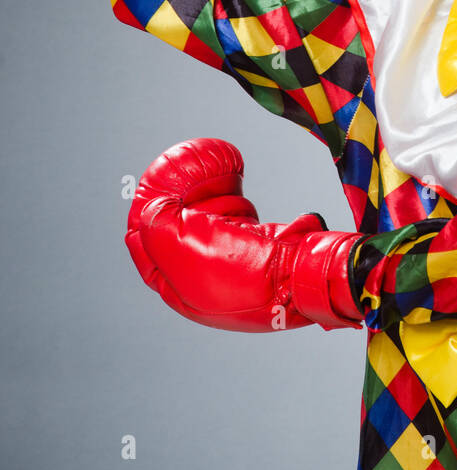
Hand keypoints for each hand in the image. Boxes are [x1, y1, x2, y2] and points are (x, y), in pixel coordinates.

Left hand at [126, 138, 363, 331]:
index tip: (143, 198)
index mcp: (185, 294)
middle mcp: (209, 285)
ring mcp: (238, 268)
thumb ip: (158, 225)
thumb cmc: (242, 267)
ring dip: (206, 200)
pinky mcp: (261, 249)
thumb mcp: (184, 245)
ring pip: (210, 226)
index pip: (150, 261)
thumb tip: (152, 208)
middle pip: (179, 240)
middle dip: (174, 208)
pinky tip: (234, 182)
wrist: (301, 271)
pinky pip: (238, 220)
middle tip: (174, 181)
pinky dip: (232, 201)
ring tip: (206, 175)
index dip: (141, 229)